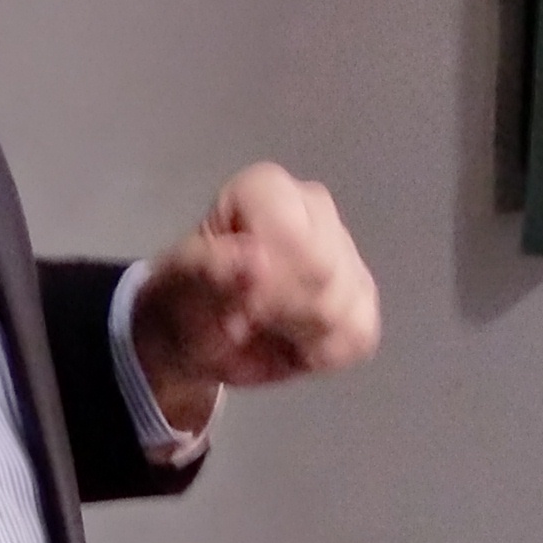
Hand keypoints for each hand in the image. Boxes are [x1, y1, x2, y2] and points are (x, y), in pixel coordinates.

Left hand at [128, 163, 380, 436]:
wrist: (196, 334)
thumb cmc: (187, 299)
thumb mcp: (180, 288)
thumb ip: (212, 270)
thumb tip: (255, 261)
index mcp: (267, 190)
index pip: (295, 238)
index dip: (269, 287)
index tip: (238, 307)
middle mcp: (314, 208)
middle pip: (326, 274)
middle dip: (283, 313)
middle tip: (249, 319)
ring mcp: (344, 248)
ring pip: (346, 308)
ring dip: (300, 335)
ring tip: (268, 326)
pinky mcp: (362, 291)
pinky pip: (360, 334)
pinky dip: (323, 352)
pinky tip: (294, 339)